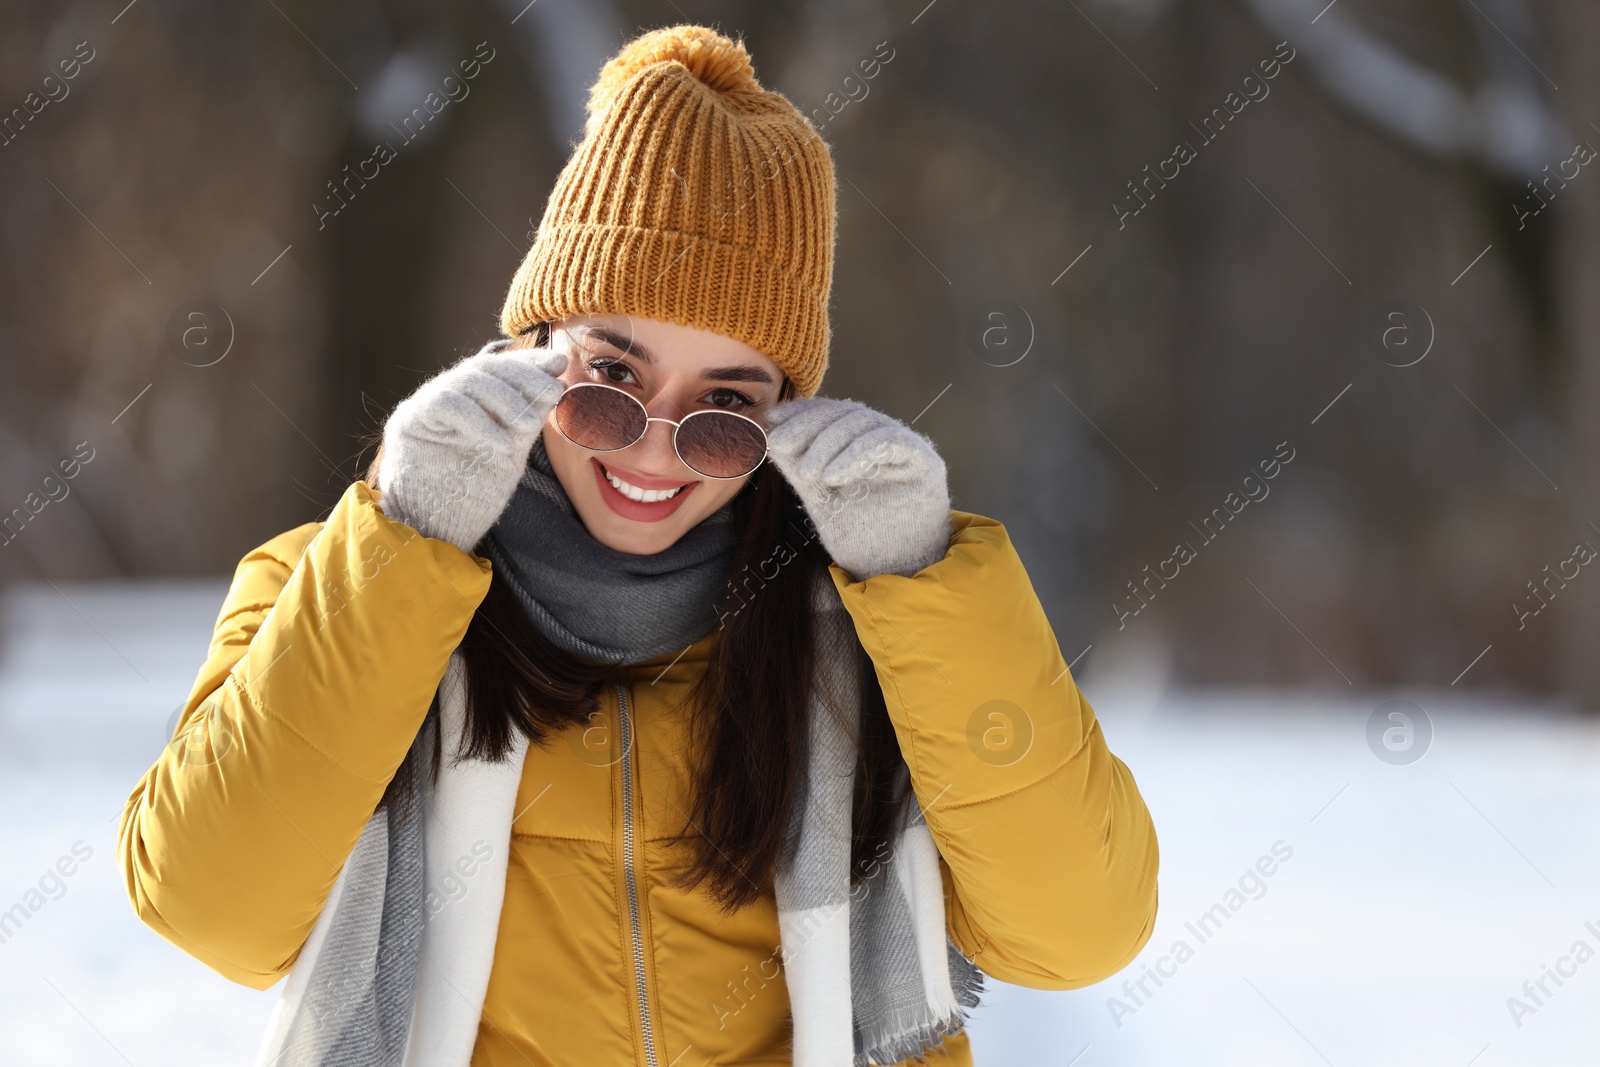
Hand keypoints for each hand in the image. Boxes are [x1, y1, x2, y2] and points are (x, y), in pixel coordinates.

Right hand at [376, 338, 567, 550]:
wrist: (437, 529)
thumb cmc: (474, 493)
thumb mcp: (511, 449)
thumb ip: (527, 418)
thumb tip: (556, 384)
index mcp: (471, 399)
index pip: (500, 367)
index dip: (529, 362)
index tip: (559, 364)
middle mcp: (446, 394)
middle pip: (486, 368)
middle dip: (524, 377)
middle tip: (552, 393)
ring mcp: (424, 404)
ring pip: (468, 380)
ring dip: (506, 400)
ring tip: (530, 426)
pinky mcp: (409, 420)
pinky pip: (446, 404)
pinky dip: (479, 422)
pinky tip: (502, 445)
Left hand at [763, 396, 951, 579]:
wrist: (894, 571)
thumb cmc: (860, 536)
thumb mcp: (820, 499)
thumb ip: (799, 469)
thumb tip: (768, 436)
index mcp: (859, 444)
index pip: (830, 415)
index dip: (800, 414)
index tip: (771, 421)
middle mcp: (883, 439)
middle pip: (844, 414)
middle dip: (808, 426)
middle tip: (779, 443)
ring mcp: (906, 447)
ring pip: (864, 424)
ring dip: (829, 443)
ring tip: (808, 473)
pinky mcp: (924, 460)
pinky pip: (888, 442)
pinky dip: (856, 455)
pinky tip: (833, 477)